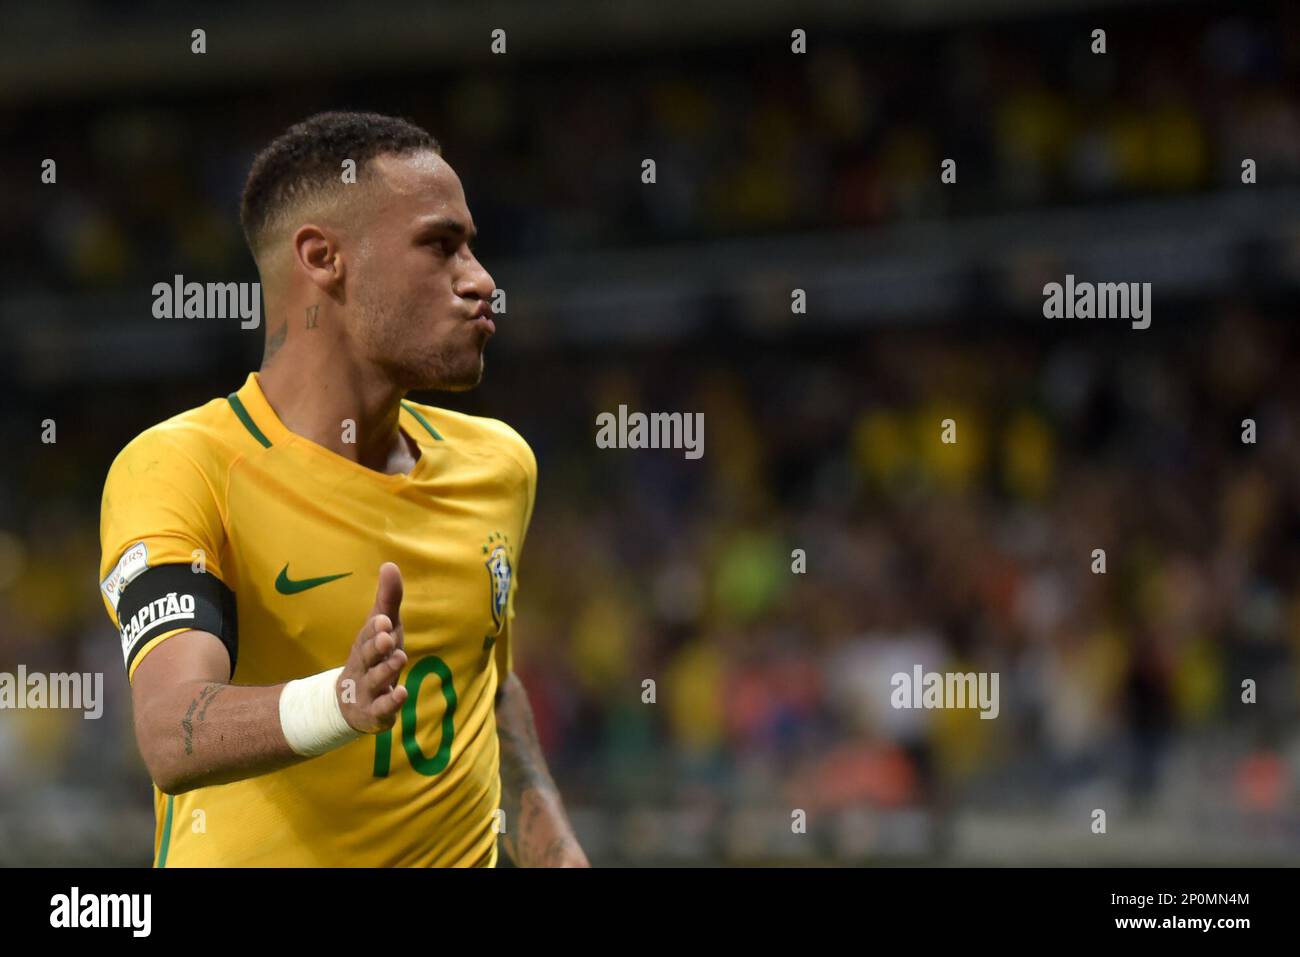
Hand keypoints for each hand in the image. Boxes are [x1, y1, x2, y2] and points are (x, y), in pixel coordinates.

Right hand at [338, 562, 407, 732]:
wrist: (349, 703)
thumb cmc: (373, 657)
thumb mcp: (383, 629)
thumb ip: (388, 600)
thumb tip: (390, 564)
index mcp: (365, 644)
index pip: (369, 633)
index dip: (375, 627)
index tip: (383, 619)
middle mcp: (364, 665)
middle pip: (368, 655)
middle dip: (376, 646)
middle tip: (387, 637)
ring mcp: (367, 689)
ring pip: (375, 680)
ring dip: (386, 670)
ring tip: (399, 658)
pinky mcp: (375, 712)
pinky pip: (382, 708)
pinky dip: (390, 702)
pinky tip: (401, 693)